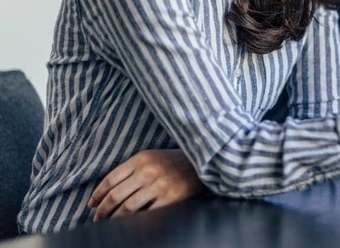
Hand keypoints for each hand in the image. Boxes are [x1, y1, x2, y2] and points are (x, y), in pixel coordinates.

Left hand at [88, 149, 204, 220]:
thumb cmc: (175, 161)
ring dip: (115, 219)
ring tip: (109, 224)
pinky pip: (146, 214)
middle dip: (103, 210)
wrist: (203, 162)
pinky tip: (129, 226)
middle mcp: (148, 171)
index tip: (92, 205)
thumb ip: (133, 169)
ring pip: (127, 207)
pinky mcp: (170, 198)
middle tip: (97, 219)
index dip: (98, 194)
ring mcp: (159, 185)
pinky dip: (135, 222)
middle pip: (116, 195)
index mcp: (141, 159)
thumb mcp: (153, 157)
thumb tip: (109, 190)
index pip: (111, 179)